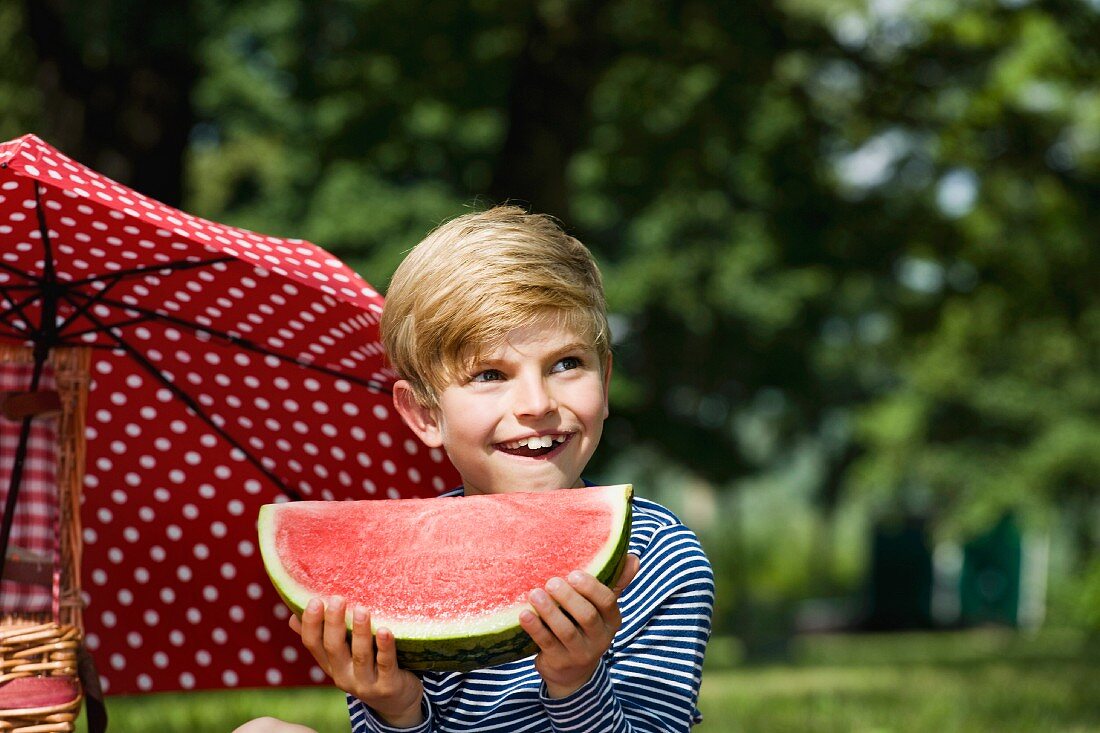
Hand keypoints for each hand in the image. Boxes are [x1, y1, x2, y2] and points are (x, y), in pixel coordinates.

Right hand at [290, 597, 423, 726]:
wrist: (396, 702)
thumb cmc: (368, 668)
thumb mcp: (343, 656)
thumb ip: (323, 637)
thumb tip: (293, 616)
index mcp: (330, 665)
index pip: (313, 644)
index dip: (311, 624)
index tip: (314, 600)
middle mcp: (343, 676)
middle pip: (334, 648)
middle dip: (334, 623)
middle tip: (337, 599)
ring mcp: (366, 684)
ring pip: (360, 656)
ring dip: (360, 632)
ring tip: (361, 610)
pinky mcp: (388, 686)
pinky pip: (386, 665)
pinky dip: (385, 647)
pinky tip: (385, 630)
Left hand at [519, 553, 640, 697]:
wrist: (573, 673)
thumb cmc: (585, 628)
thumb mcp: (601, 608)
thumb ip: (616, 583)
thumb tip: (634, 557)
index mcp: (612, 620)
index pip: (607, 602)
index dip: (591, 587)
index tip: (573, 573)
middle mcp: (600, 639)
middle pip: (587, 616)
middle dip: (568, 598)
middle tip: (551, 582)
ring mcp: (580, 653)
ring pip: (566, 631)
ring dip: (549, 611)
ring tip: (535, 594)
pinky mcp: (559, 663)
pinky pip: (546, 644)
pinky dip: (535, 628)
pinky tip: (524, 614)